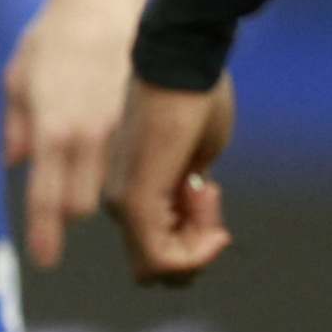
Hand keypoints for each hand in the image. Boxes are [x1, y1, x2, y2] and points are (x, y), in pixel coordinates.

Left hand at [2, 0, 150, 268]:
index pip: (46, 198)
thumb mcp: (20, 76)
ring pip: (114, 186)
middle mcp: (89, 137)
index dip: (45, 233)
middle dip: (72, 206)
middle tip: (66, 195)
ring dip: (103, 186)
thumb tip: (13, 160)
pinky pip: (138, 159)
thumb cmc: (58, 33)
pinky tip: (125, 142)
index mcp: (53, 129)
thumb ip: (15, 124)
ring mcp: (121, 129)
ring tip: (96, 164)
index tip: (45, 257)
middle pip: (81, 204)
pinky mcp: (147, 116)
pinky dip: (129, 163)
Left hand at [113, 75, 236, 285]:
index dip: (198, 243)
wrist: (184, 60)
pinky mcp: (134, 201)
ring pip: (163, 269)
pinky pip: (163, 258)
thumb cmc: (194, 95)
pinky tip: (203, 194)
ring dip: (201, 242)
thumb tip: (196, 206)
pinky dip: (196, 243)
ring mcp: (124, 205)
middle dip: (199, 249)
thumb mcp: (198, 155)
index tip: (212, 195)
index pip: (161, 255)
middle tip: (210, 196)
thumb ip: (190, 191)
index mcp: (136, 194)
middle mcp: (120, 204)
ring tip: (205, 188)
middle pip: (161, 271)